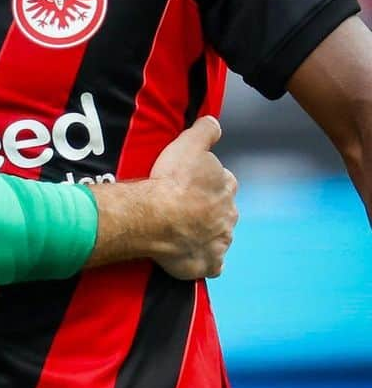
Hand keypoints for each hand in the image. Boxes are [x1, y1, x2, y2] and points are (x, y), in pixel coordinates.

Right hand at [147, 117, 237, 280]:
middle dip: (209, 209)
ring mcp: (220, 241)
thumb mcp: (188, 144)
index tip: (192, 182)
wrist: (158, 217)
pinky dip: (207, 262)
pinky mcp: (208, 263)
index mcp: (226, 186)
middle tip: (184, 206)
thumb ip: (205, 131)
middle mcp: (229, 215)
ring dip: (207, 234)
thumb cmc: (172, 180)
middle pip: (223, 210)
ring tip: (184, 230)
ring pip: (219, 237)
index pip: (224, 181)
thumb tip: (214, 122)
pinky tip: (195, 257)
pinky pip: (213, 265)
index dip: (209, 182)